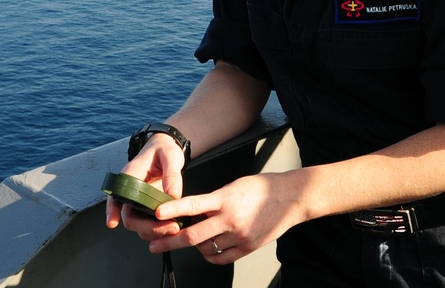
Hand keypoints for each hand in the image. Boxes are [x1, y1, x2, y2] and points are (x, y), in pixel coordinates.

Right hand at [105, 133, 185, 239]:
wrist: (165, 151)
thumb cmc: (164, 151)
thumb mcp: (171, 156)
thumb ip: (172, 175)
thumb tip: (173, 196)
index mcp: (130, 175)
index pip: (116, 194)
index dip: (112, 210)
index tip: (112, 223)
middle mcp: (130, 191)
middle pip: (129, 216)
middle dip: (147, 227)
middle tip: (170, 227)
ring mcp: (138, 202)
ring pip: (138, 225)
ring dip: (154, 231)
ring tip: (174, 228)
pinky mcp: (147, 208)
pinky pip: (147, 225)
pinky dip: (158, 231)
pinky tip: (171, 228)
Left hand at [146, 172, 301, 264]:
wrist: (289, 198)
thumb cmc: (260, 188)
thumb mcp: (232, 187)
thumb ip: (212, 200)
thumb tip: (191, 212)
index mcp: (224, 199)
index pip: (192, 205)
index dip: (172, 210)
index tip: (156, 213)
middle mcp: (230, 219)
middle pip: (193, 236)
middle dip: (170, 242)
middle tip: (155, 244)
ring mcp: (239, 236)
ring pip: (205, 249)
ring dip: (194, 246)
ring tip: (192, 237)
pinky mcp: (248, 248)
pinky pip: (221, 259)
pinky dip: (210, 255)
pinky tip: (207, 249)